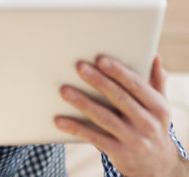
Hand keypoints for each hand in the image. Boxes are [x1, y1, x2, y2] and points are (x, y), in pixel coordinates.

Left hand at [55, 55, 188, 176]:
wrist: (157, 167)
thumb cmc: (151, 123)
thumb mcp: (160, 104)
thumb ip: (156, 80)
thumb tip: (154, 55)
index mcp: (158, 107)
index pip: (136, 85)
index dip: (118, 72)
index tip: (101, 59)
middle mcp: (148, 124)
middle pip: (119, 98)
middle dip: (98, 81)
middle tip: (79, 66)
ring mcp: (133, 140)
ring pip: (104, 118)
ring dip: (83, 103)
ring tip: (64, 90)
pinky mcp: (119, 153)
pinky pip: (94, 138)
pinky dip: (76, 128)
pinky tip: (60, 120)